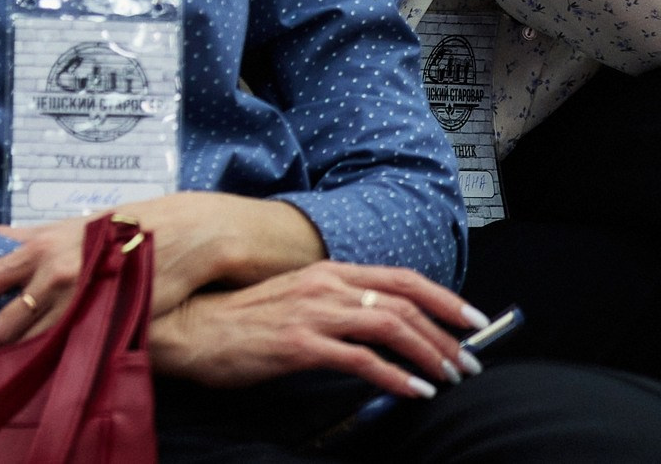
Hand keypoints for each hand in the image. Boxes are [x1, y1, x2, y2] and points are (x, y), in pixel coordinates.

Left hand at [0, 193, 322, 351]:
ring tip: (7, 378)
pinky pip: (64, 353)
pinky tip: (45, 375)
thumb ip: (21, 236)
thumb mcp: (69, 225)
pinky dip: (47, 367)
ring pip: (27, 346)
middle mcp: (49, 268)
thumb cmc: (122, 229)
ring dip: (11, 366)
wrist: (182, 234)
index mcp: (36, 245)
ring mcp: (77, 297)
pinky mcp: (103, 318)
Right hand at [148, 262, 485, 398]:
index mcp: (329, 271)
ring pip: (390, 326)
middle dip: (445, 331)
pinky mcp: (300, 344)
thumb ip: (335, 306)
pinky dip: (394, 375)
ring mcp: (315, 312)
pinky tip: (412, 390)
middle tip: (469, 359)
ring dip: (428, 353)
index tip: (470, 319)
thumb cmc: (239, 321)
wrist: (189, 328)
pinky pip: (361, 359)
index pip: (402, 278)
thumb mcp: (295, 300)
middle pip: (405, 302)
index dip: (442, 297)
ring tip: (449, 376)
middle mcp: (328, 284)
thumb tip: (378, 326)